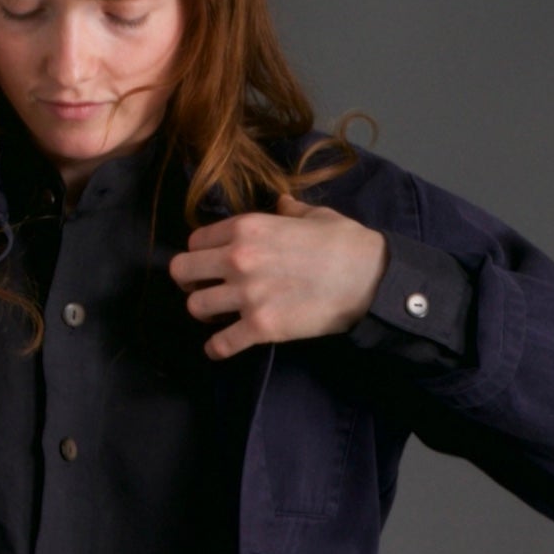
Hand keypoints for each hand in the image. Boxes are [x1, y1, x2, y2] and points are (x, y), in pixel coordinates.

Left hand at [168, 200, 387, 357]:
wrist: (370, 279)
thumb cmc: (345, 244)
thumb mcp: (315, 216)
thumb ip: (289, 210)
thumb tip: (282, 203)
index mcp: (248, 227)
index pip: (197, 240)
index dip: (201, 253)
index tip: (210, 264)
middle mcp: (239, 258)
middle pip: (183, 271)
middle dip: (189, 282)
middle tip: (203, 289)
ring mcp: (247, 294)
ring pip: (195, 307)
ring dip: (204, 315)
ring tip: (217, 318)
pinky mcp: (261, 327)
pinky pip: (220, 344)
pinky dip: (216, 349)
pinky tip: (219, 348)